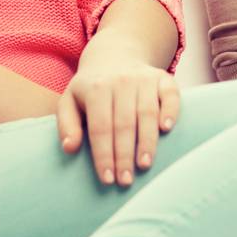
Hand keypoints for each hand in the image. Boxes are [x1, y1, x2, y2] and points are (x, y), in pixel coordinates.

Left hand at [57, 49, 180, 186]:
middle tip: (125, 181)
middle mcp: (121, 81)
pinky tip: (167, 129)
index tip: (107, 179)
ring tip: (144, 165)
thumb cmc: (91, 88)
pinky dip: (170, 111)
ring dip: (147, 142)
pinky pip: (170, 95)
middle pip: (124, 124)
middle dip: (124, 155)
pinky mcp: (163, 78)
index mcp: (96, 88)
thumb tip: (70, 148)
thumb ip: (66, 124)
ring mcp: (144, 78)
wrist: (115, 55)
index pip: (100, 127)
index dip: (104, 155)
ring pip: (147, 113)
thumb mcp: (69, 101)